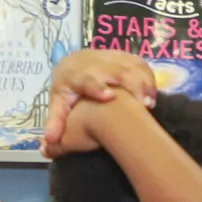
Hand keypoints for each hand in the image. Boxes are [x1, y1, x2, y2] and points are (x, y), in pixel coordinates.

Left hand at [42, 48, 159, 152]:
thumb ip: (56, 122)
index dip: (98, 87)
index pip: (88, 79)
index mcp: (77, 75)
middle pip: (116, 71)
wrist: (73, 61)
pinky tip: (153, 94)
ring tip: (152, 103)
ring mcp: (111, 57)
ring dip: (143, 82)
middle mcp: (95, 63)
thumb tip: (48, 145)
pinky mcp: (124, 56)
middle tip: (145, 105)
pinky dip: (148, 77)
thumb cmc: (67, 88)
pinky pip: (139, 63)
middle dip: (131, 85)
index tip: (109, 97)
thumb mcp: (59, 102)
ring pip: (131, 66)